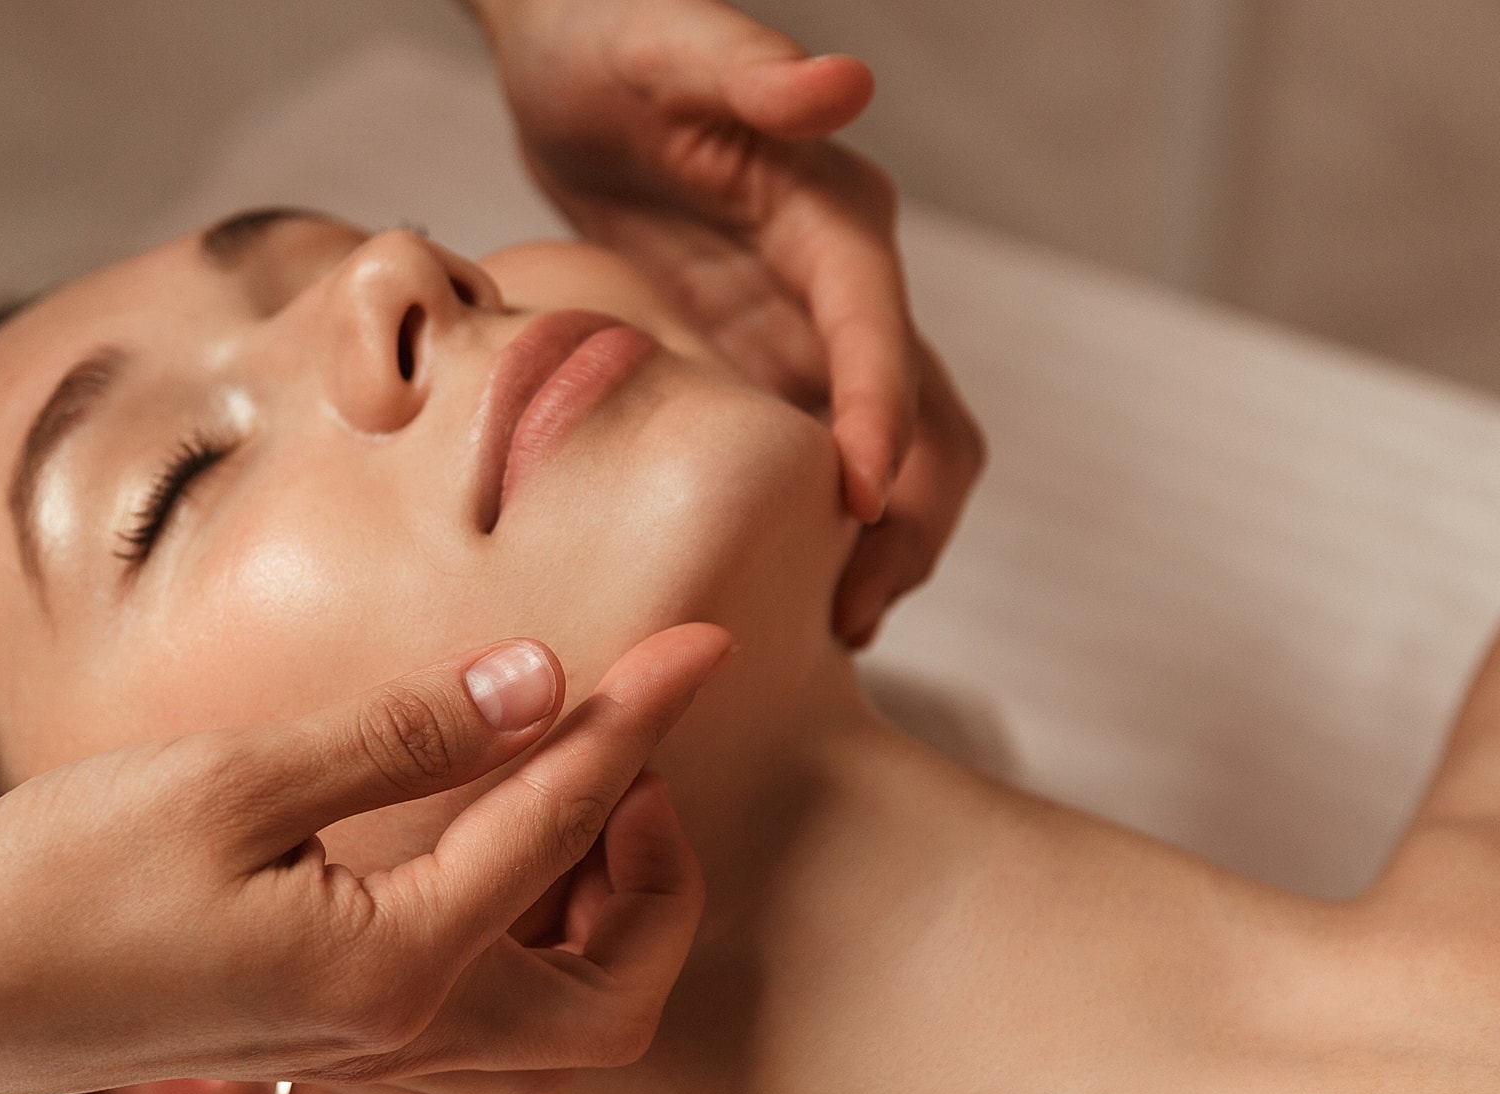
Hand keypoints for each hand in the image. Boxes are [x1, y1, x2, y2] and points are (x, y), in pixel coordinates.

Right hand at [0, 625, 731, 1093]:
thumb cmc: (54, 876)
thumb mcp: (232, 780)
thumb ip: (403, 734)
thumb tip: (541, 681)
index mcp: (394, 965)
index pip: (563, 824)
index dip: (639, 718)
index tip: (703, 643)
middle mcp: (399, 1036)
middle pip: (616, 997)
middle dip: (657, 880)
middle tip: (619, 758)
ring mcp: (360, 1059)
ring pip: (559, 1031)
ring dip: (598, 921)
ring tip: (557, 791)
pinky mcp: (321, 1049)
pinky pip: (484, 1028)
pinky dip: (526, 948)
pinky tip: (478, 848)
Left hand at [473, 0, 984, 643]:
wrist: (574, 46)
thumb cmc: (614, 30)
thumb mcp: (669, 41)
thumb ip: (752, 67)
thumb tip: (847, 84)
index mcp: (833, 210)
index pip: (878, 326)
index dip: (883, 414)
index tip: (864, 503)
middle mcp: (844, 278)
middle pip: (925, 413)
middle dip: (909, 515)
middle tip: (854, 611)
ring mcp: (811, 327)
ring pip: (893, 454)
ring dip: (883, 541)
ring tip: (837, 628)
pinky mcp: (770, 359)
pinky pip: (820, 460)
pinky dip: (825, 531)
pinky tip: (790, 596)